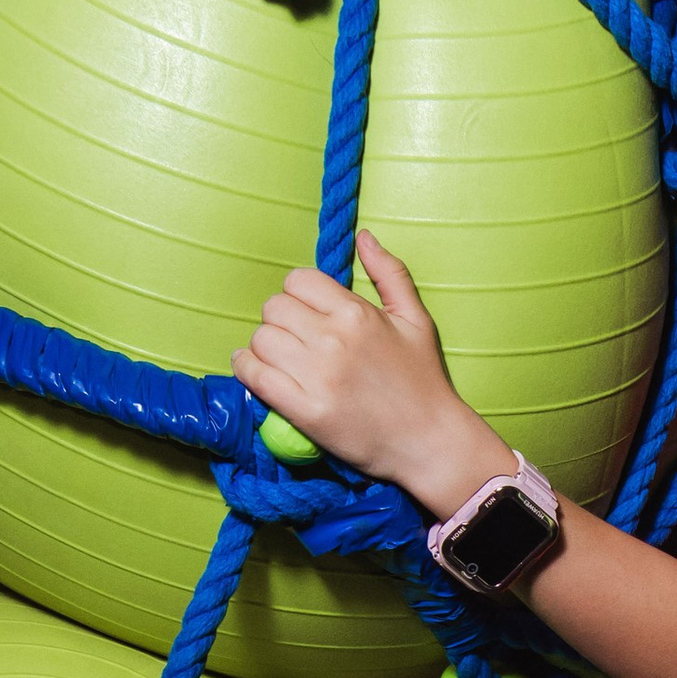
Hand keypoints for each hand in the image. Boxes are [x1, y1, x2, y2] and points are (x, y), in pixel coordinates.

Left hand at [232, 235, 512, 513]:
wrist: (429, 442)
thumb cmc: (424, 380)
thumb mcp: (416, 319)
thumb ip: (390, 273)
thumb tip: (364, 235)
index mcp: (357, 314)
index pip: (298, 281)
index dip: (297, 294)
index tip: (306, 313)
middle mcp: (332, 340)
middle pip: (273, 309)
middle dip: (279, 320)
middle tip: (293, 339)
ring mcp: (316, 376)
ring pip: (260, 340)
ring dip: (263, 347)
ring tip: (279, 358)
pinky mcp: (304, 410)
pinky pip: (254, 375)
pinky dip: (246, 370)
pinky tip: (256, 371)